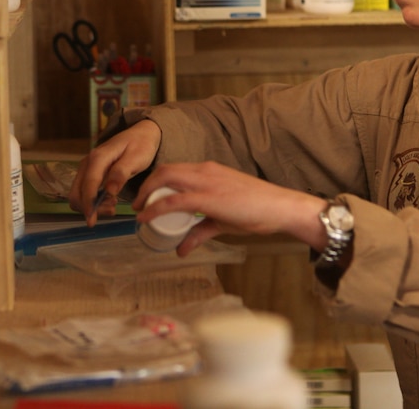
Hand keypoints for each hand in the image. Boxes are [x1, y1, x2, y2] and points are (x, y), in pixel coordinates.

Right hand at [69, 119, 162, 225]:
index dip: (88, 203)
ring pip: (78, 194)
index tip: (92, 220)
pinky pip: (83, 191)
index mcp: (98, 157)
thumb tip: (109, 191)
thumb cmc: (141, 145)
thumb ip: (122, 173)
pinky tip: (108, 200)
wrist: (140, 134)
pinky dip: (92, 201)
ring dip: (91, 205)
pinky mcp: (89, 173)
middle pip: (76, 192)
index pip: (88, 184)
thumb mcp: (137, 158)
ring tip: (113, 205)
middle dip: (89, 207)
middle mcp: (87, 162)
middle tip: (112, 210)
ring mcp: (86, 168)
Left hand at [134, 161, 329, 256]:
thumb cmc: (257, 211)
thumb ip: (200, 232)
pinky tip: (146, 217)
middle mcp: (204, 171)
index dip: (156, 181)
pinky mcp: (209, 197)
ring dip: (147, 194)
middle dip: (146, 185)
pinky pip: (174, 200)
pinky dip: (155, 208)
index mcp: (209, 170)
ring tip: (139, 211)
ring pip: (166, 179)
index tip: (146, 197)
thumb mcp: (223, 221)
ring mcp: (206, 182)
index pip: (175, 169)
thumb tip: (181, 250)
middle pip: (164, 170)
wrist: (280, 207)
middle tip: (137, 204)